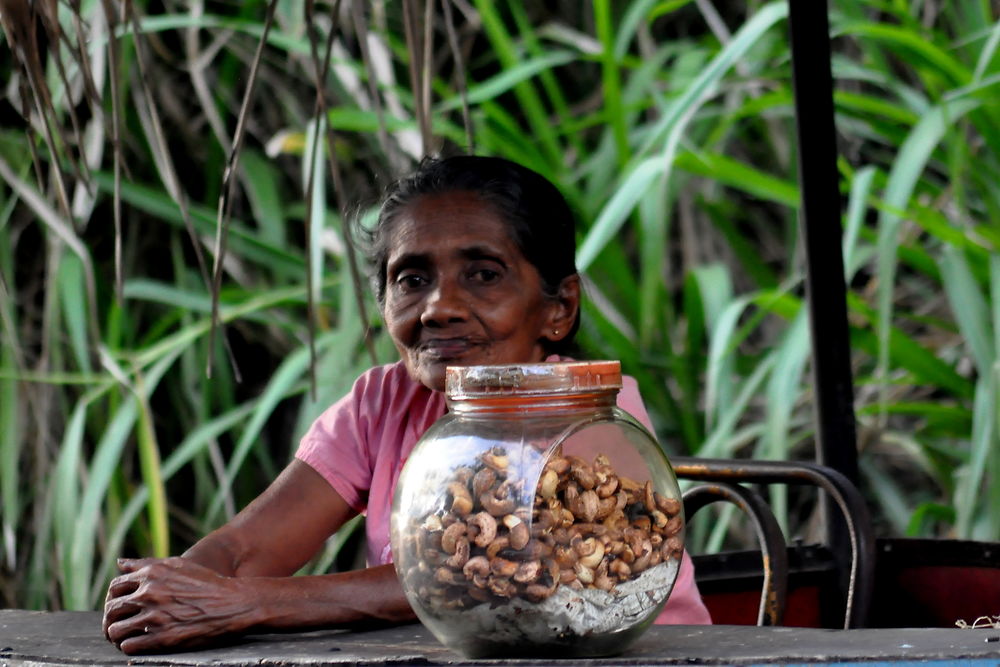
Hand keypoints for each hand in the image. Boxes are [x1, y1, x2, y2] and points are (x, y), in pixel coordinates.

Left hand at [102, 557, 254, 653]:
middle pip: (111, 610)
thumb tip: (120, 562)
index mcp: (151, 575)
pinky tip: (139, 644)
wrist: (233, 603)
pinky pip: (130, 646)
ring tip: (125, 637)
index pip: (115, 587)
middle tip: (116, 626)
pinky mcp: (162, 638)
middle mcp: (149, 594)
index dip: (112, 598)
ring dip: (117, 636)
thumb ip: (147, 563)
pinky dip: (130, 646)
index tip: (119, 607)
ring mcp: (154, 616)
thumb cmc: (207, 583)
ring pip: (116, 631)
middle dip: (110, 620)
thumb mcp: (178, 565)